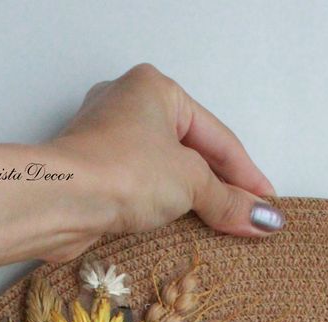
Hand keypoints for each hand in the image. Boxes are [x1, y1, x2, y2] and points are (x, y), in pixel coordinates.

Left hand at [46, 63, 283, 259]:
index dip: (246, 174)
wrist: (60, 200)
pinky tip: (177, 228)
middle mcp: (127, 105)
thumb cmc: (124, 173)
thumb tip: (263, 220)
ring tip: (219, 227)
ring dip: (190, 200)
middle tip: (246, 218)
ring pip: (162, 171)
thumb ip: (228, 201)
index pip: (216, 137)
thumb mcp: (190, 184)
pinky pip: (139, 188)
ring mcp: (104, 139)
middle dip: (219, 186)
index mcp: (156, 88)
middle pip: (189, 151)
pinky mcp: (91, 173)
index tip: (267, 205)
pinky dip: (161, 207)